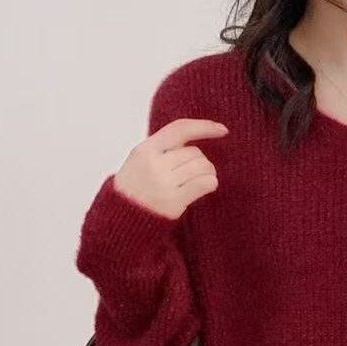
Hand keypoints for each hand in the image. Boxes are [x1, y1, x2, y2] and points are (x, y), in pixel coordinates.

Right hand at [113, 118, 228, 219]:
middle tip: (195, 172)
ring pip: (203, 167)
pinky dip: (210, 183)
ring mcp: (164, 183)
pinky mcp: (174, 201)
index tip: (222, 129)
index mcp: (145, 150)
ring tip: (199, 180)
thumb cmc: (136, 186)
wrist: (124, 218)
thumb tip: (197, 132)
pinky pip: (205, 184)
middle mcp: (154, 165)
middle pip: (195, 152)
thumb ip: (163, 147)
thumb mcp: (141, 159)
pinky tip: (205, 187)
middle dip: (201, 161)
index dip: (203, 127)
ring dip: (208, 173)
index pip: (179, 129)